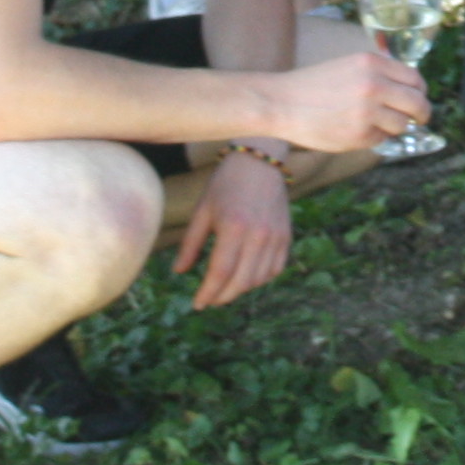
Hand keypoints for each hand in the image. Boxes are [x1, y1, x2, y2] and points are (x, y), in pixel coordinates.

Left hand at [171, 148, 295, 307]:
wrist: (260, 160)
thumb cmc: (225, 184)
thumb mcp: (202, 210)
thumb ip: (191, 243)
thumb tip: (178, 272)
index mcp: (234, 226)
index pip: (220, 272)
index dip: (208, 293)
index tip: (197, 304)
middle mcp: (258, 234)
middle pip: (241, 281)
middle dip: (222, 297)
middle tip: (209, 300)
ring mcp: (275, 236)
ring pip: (258, 279)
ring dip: (240, 290)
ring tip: (225, 288)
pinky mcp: (285, 236)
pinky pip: (274, 269)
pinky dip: (259, 279)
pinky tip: (245, 277)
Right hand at [267, 45, 427, 156]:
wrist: (281, 102)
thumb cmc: (314, 84)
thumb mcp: (349, 65)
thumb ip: (379, 73)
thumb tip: (409, 89)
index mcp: (372, 63)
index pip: (415, 79)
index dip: (420, 91)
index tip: (419, 98)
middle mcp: (373, 85)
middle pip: (417, 103)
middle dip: (422, 113)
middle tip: (420, 119)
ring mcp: (367, 112)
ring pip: (401, 124)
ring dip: (394, 127)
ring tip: (375, 123)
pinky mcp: (358, 135)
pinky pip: (381, 139)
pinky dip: (375, 137)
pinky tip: (355, 131)